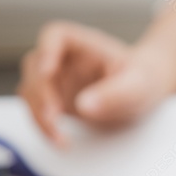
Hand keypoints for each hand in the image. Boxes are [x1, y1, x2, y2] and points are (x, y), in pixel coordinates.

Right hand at [18, 21, 171, 143]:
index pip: (56, 35)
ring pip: (31, 91)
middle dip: (41, 95)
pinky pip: (39, 111)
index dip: (47, 51)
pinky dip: (44, 126)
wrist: (144, 94)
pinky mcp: (55, 100)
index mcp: (84, 44)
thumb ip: (114, 94)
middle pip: (36, 67)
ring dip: (38, 115)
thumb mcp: (136, 86)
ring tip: (60, 138)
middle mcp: (64, 58)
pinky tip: (60, 140)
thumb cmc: (142, 80)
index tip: (47, 71)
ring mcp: (56, 79)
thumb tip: (84, 106)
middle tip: (53, 119)